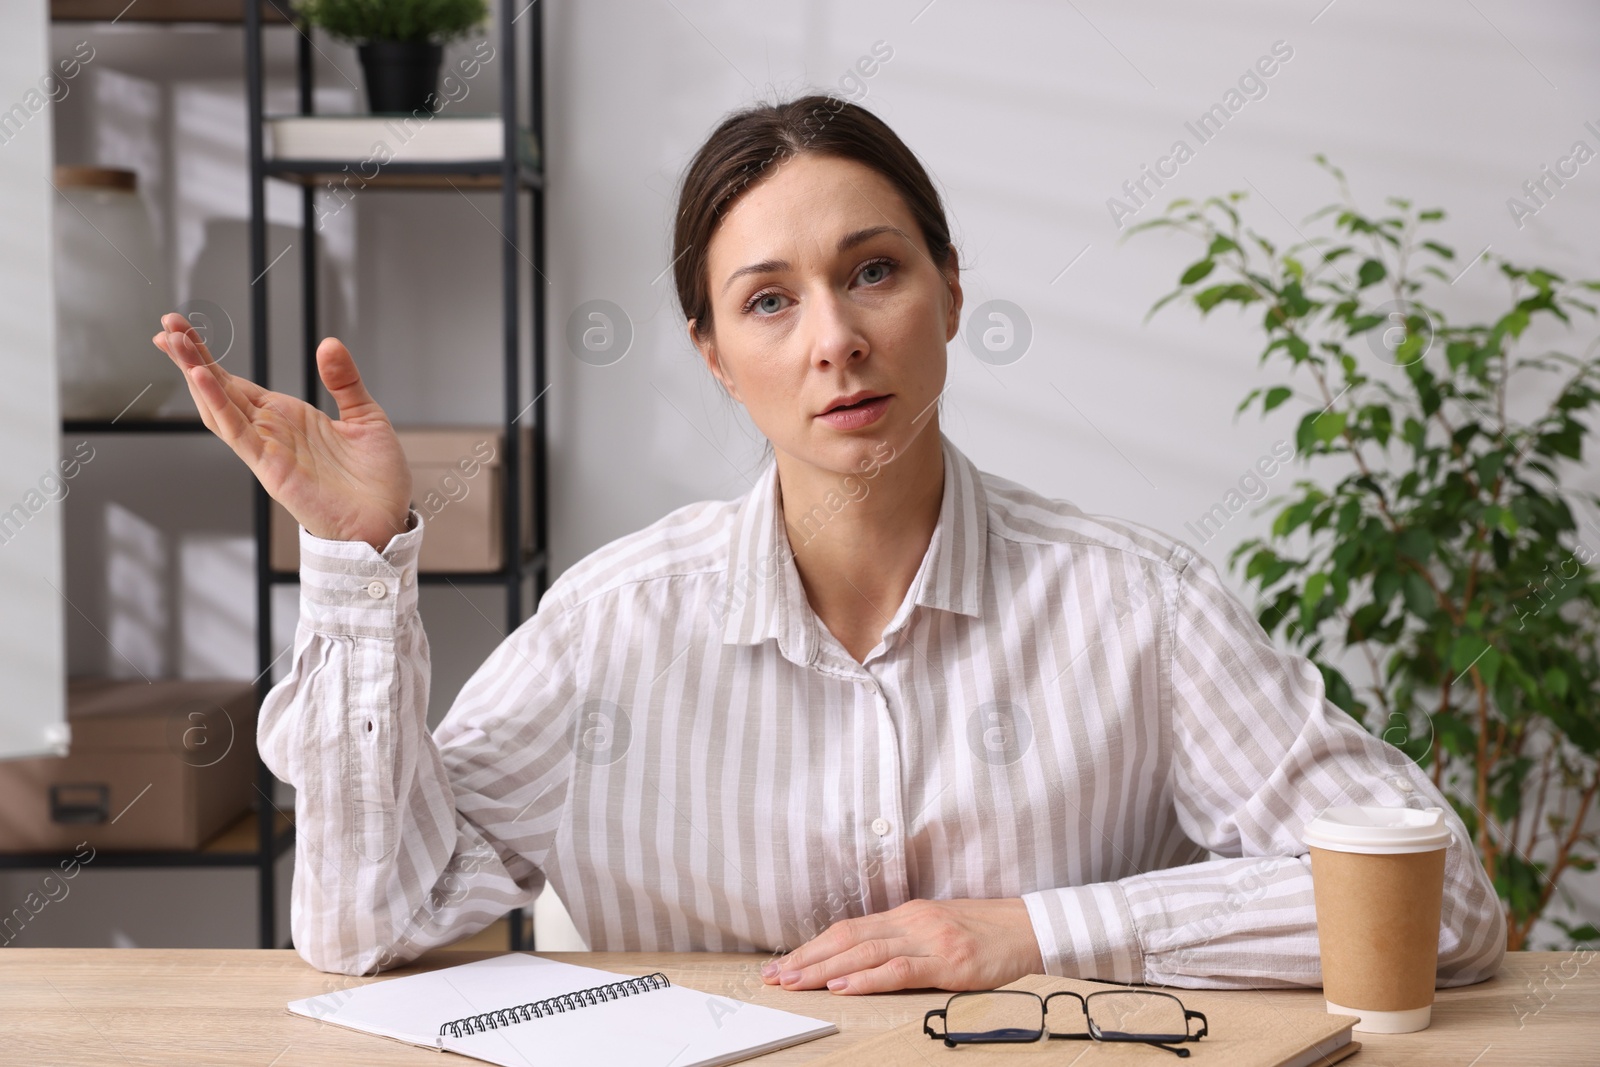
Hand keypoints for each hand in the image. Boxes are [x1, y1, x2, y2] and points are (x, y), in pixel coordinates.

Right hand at [152, 313, 412, 551]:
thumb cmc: (375, 480)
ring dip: (196, 375)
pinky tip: (201, 379)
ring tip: (174, 343)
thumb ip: (344, 381)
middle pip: (220, 389)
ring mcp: (267, 450)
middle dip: (191, 357)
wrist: (386, 520)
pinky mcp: (271, 468)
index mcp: (288, 417)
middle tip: (166, 325)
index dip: (209, 358)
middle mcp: (271, 431)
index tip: (183, 330)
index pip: (237, 383)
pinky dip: (218, 406)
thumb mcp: (365, 417)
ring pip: (220, 408)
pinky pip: (237, 434)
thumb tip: (328, 344)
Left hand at [760, 898, 1044, 994]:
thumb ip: (902, 939)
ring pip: (865, 953)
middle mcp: (911, 922)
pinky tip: (844, 987)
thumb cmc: (985, 932)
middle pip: (847, 939)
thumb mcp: (937, 928)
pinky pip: (900, 970)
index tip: (784, 964)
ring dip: (825, 970)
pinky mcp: (948, 962)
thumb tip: (861, 957)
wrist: (1031, 928)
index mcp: (906, 914)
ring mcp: (929, 940)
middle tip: (775, 976)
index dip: (811, 947)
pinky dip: (867, 979)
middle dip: (806, 959)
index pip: (847, 930)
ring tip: (796, 982)